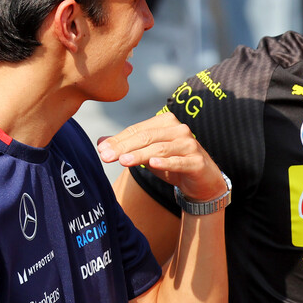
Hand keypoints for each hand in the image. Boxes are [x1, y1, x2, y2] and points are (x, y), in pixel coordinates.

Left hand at [97, 112, 226, 202]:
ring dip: (140, 155)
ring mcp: (189, 145)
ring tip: (123, 161)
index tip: (101, 150)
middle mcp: (179, 129)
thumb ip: (127, 146)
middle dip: (124, 147)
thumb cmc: (173, 163)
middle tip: (106, 157)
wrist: (202, 180)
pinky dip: (166, 163)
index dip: (118, 140)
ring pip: (160, 149)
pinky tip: (153, 164)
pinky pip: (178, 161)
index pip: (137, 130)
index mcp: (166, 122)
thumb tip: (100, 142)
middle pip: (146, 137)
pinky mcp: (197, 162)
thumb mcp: (148, 154)